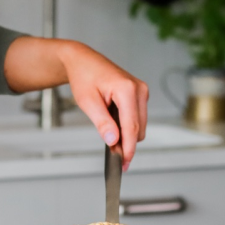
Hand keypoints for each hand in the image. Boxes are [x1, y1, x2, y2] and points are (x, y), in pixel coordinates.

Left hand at [61, 42, 148, 168]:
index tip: (123, 163)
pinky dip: (127, 125)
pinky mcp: (140, 93)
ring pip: (140, 125)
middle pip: (138, 129)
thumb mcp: (88, 102)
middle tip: (111, 153)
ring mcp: (141, 91)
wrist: (83, 60)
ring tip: (108, 133)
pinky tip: (114, 124)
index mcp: (127, 90)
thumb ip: (102, 123)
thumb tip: (113, 141)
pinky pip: (137, 117)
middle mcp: (139, 90)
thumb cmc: (83, 77)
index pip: (131, 127)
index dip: (128, 149)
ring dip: (126, 134)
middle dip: (126, 143)